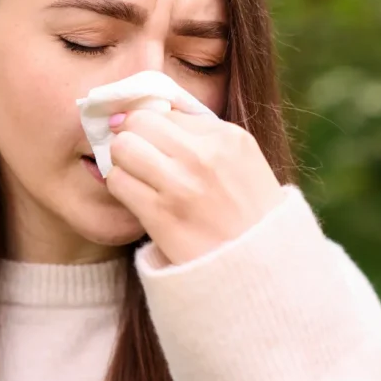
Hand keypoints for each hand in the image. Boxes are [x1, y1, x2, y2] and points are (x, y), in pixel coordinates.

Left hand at [106, 109, 284, 264]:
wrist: (262, 269)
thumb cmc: (248, 213)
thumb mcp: (241, 160)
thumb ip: (202, 133)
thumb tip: (152, 110)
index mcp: (227, 138)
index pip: (165, 111)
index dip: (153, 126)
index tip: (153, 142)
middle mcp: (204, 156)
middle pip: (137, 121)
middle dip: (132, 136)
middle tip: (138, 155)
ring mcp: (181, 185)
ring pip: (122, 147)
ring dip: (123, 161)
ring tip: (138, 176)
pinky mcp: (160, 214)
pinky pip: (118, 182)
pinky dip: (121, 187)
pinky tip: (137, 197)